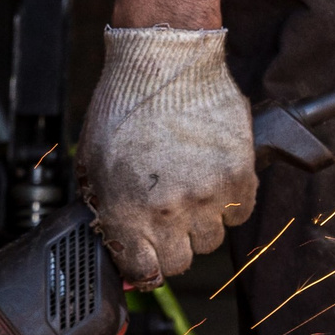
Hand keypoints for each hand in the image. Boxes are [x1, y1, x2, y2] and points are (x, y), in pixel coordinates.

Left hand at [78, 27, 256, 286]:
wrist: (165, 64)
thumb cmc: (125, 106)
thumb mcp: (94, 163)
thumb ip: (106, 209)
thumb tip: (119, 245)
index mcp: (127, 211)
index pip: (143, 271)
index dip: (145, 265)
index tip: (148, 254)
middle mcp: (168, 211)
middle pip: (181, 261)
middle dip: (173, 244)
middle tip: (170, 219)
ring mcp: (207, 196)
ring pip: (212, 240)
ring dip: (202, 223)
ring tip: (192, 191)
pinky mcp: (238, 176)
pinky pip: (240, 213)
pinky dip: (230, 203)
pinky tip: (214, 178)